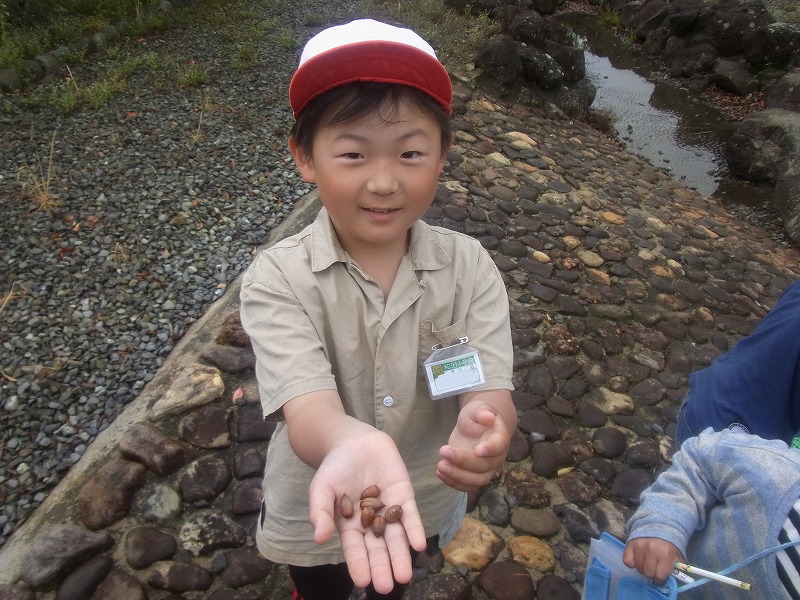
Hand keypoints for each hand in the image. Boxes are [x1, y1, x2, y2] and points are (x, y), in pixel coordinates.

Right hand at [307, 427, 426, 594]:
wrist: (354, 441)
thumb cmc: (334, 467)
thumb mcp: (321, 488)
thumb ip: (320, 512)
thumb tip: (319, 539)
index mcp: (349, 525)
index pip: (355, 549)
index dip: (359, 564)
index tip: (363, 582)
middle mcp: (370, 522)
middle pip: (377, 548)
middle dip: (382, 567)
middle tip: (387, 586)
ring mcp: (388, 510)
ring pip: (396, 537)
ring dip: (401, 555)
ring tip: (404, 575)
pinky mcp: (403, 496)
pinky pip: (410, 515)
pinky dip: (414, 529)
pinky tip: (418, 544)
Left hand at [437, 393, 513, 490]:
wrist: (475, 425)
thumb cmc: (478, 415)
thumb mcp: (478, 408)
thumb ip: (482, 412)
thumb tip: (488, 417)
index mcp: (500, 438)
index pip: (498, 446)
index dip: (490, 449)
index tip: (477, 451)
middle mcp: (496, 457)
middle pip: (484, 466)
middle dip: (463, 461)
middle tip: (443, 451)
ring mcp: (486, 469)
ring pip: (476, 480)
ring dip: (458, 476)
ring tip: (440, 466)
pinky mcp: (474, 475)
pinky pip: (467, 485)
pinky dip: (453, 482)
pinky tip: (440, 473)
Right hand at [623, 537, 682, 583]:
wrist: (658, 527)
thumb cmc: (668, 545)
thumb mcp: (677, 557)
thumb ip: (676, 570)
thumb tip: (671, 582)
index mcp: (665, 554)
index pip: (660, 576)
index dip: (661, 579)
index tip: (661, 576)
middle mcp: (652, 550)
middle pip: (648, 573)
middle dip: (652, 574)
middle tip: (655, 569)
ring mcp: (639, 547)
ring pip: (638, 568)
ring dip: (643, 568)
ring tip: (647, 562)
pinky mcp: (630, 544)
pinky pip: (627, 562)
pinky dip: (632, 563)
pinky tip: (638, 559)